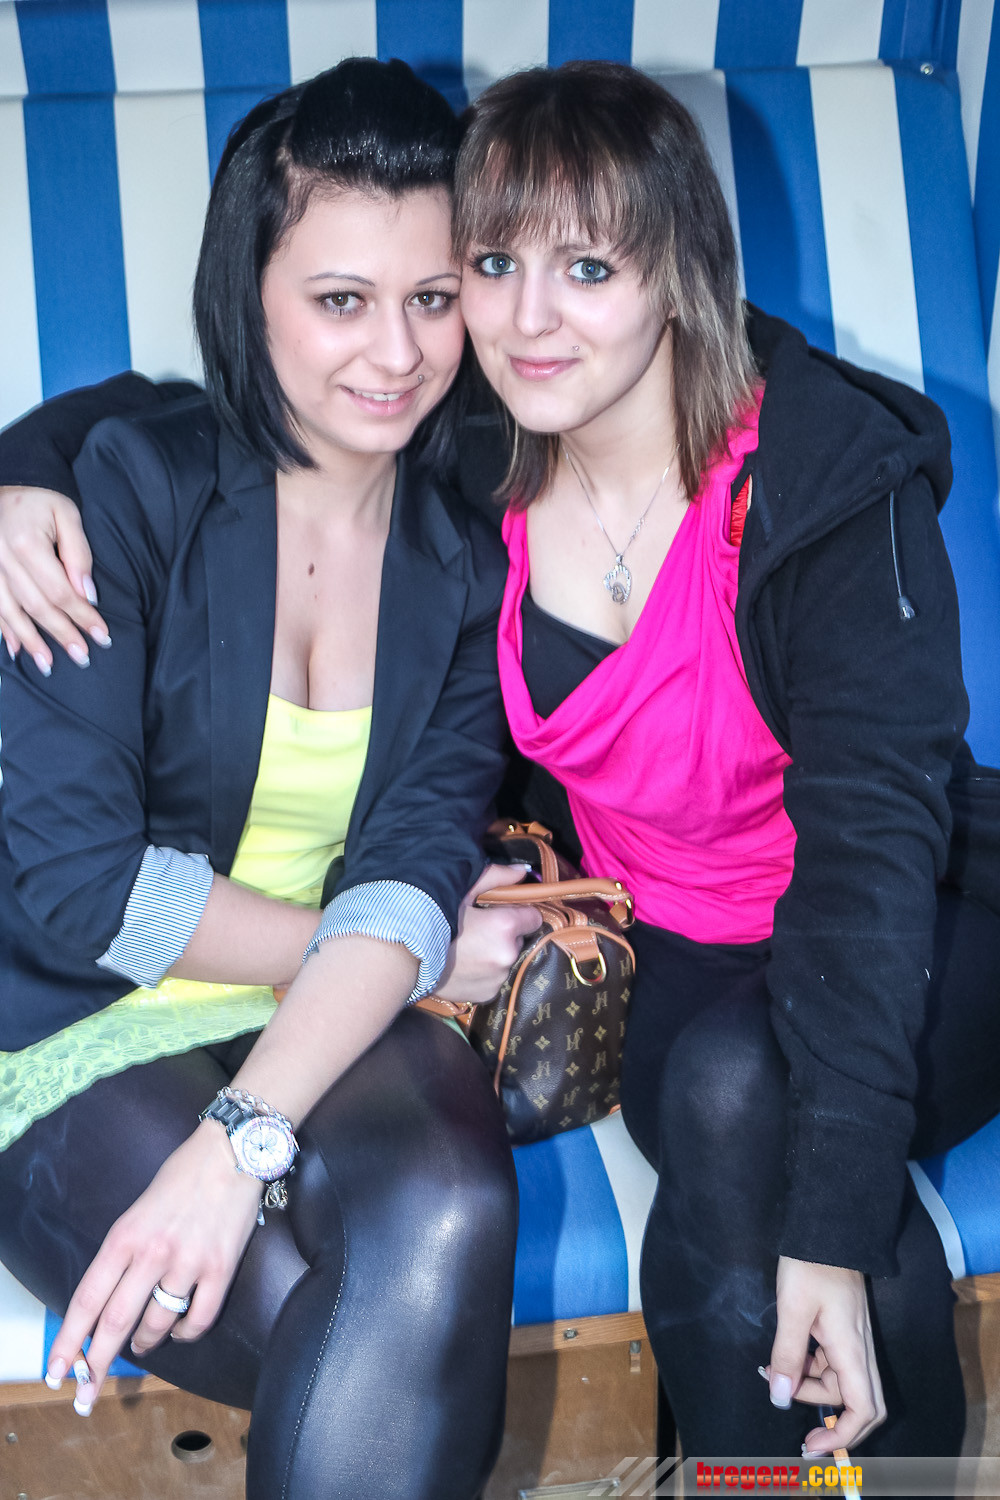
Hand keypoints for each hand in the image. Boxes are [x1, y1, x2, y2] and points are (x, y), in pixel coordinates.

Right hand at [0, 485, 108, 669]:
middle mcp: (1, 558)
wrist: (7, 482)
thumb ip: (79, 555)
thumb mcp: (67, 515)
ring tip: (48, 665)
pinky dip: (3, 630)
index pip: (60, 591)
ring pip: (9, 613)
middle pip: (36, 606)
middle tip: (83, 657)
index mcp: (26, 543)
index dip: (82, 616)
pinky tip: (15, 650)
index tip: (102, 635)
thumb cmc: (41, 500)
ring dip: (30, 641)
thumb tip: (88, 595)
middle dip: (62, 634)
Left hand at [44, 1121, 261, 1413]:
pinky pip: (199, 1319)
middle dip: (97, 1363)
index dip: (69, 1340)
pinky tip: (180, 1331)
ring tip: (140, 1345)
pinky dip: (186, 1333)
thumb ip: (123, 1253)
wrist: (232, 1152)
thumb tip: (109, 1300)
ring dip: (144, 1343)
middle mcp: (153, 1253)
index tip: (56, 1369)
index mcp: (125, 1236)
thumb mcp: (136, 1211)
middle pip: (116, 1322)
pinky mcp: (221, 1268)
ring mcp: (189, 1262)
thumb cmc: (181, 1177)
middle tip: (85, 1393)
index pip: (87, 1299)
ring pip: (157, 1325)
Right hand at [433, 863, 540, 1005]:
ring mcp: (498, 978)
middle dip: (506, 934)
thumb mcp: (462, 890)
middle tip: (478, 929)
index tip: (502, 912)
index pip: (534, 917)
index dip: (520, 913)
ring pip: (507, 959)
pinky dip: (485, 972)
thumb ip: (496, 877)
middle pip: (520, 939)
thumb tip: (523, 870)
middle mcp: (508, 955)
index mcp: (505, 926)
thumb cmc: (431, 917)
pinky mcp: (488, 995)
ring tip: (468, 948)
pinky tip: (464, 965)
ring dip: (495, 954)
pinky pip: (494, 978)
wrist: (402, 957)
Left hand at [761, 1255, 885, 1453]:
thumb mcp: (792, 1309)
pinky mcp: (842, 1327)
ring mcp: (852, 1338)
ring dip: (809, 1386)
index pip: (864, 1410)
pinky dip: (809, 1366)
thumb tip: (781, 1398)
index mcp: (852, 1350)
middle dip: (828, 1418)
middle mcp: (859, 1349)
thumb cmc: (811, 1264)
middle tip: (793, 1418)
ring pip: (838, 1381)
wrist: (827, 1227)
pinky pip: (831, 1361)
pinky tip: (783, 1356)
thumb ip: (788, 1355)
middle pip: (856, 1402)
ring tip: (772, 1372)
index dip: (844, 1436)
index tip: (813, 1445)